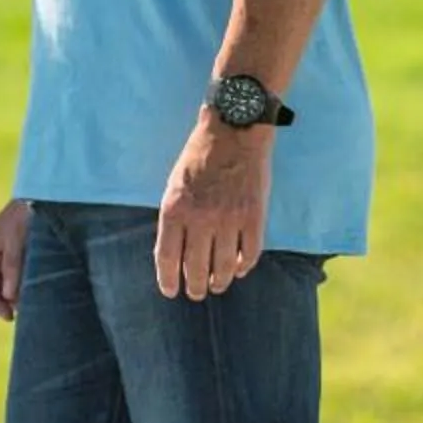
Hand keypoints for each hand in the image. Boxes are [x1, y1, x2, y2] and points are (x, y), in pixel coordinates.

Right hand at [0, 199, 31, 321]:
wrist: (43, 194)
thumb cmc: (26, 213)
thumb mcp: (17, 239)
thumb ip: (12, 266)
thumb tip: (10, 297)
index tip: (11, 316)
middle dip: (9, 304)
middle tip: (28, 313)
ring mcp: (12, 259)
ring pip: (12, 288)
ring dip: (21, 296)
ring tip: (38, 301)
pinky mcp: (28, 258)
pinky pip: (25, 280)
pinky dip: (30, 288)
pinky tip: (44, 291)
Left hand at [155, 113, 271, 300]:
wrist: (235, 129)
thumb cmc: (200, 155)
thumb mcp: (174, 183)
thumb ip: (174, 217)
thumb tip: (173, 252)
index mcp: (175, 208)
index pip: (167, 257)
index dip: (168, 280)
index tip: (171, 291)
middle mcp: (200, 218)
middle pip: (195, 268)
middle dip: (195, 287)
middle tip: (196, 293)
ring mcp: (229, 218)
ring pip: (223, 267)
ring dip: (218, 282)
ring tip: (216, 286)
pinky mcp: (254, 216)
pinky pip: (249, 254)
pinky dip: (243, 267)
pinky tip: (238, 269)